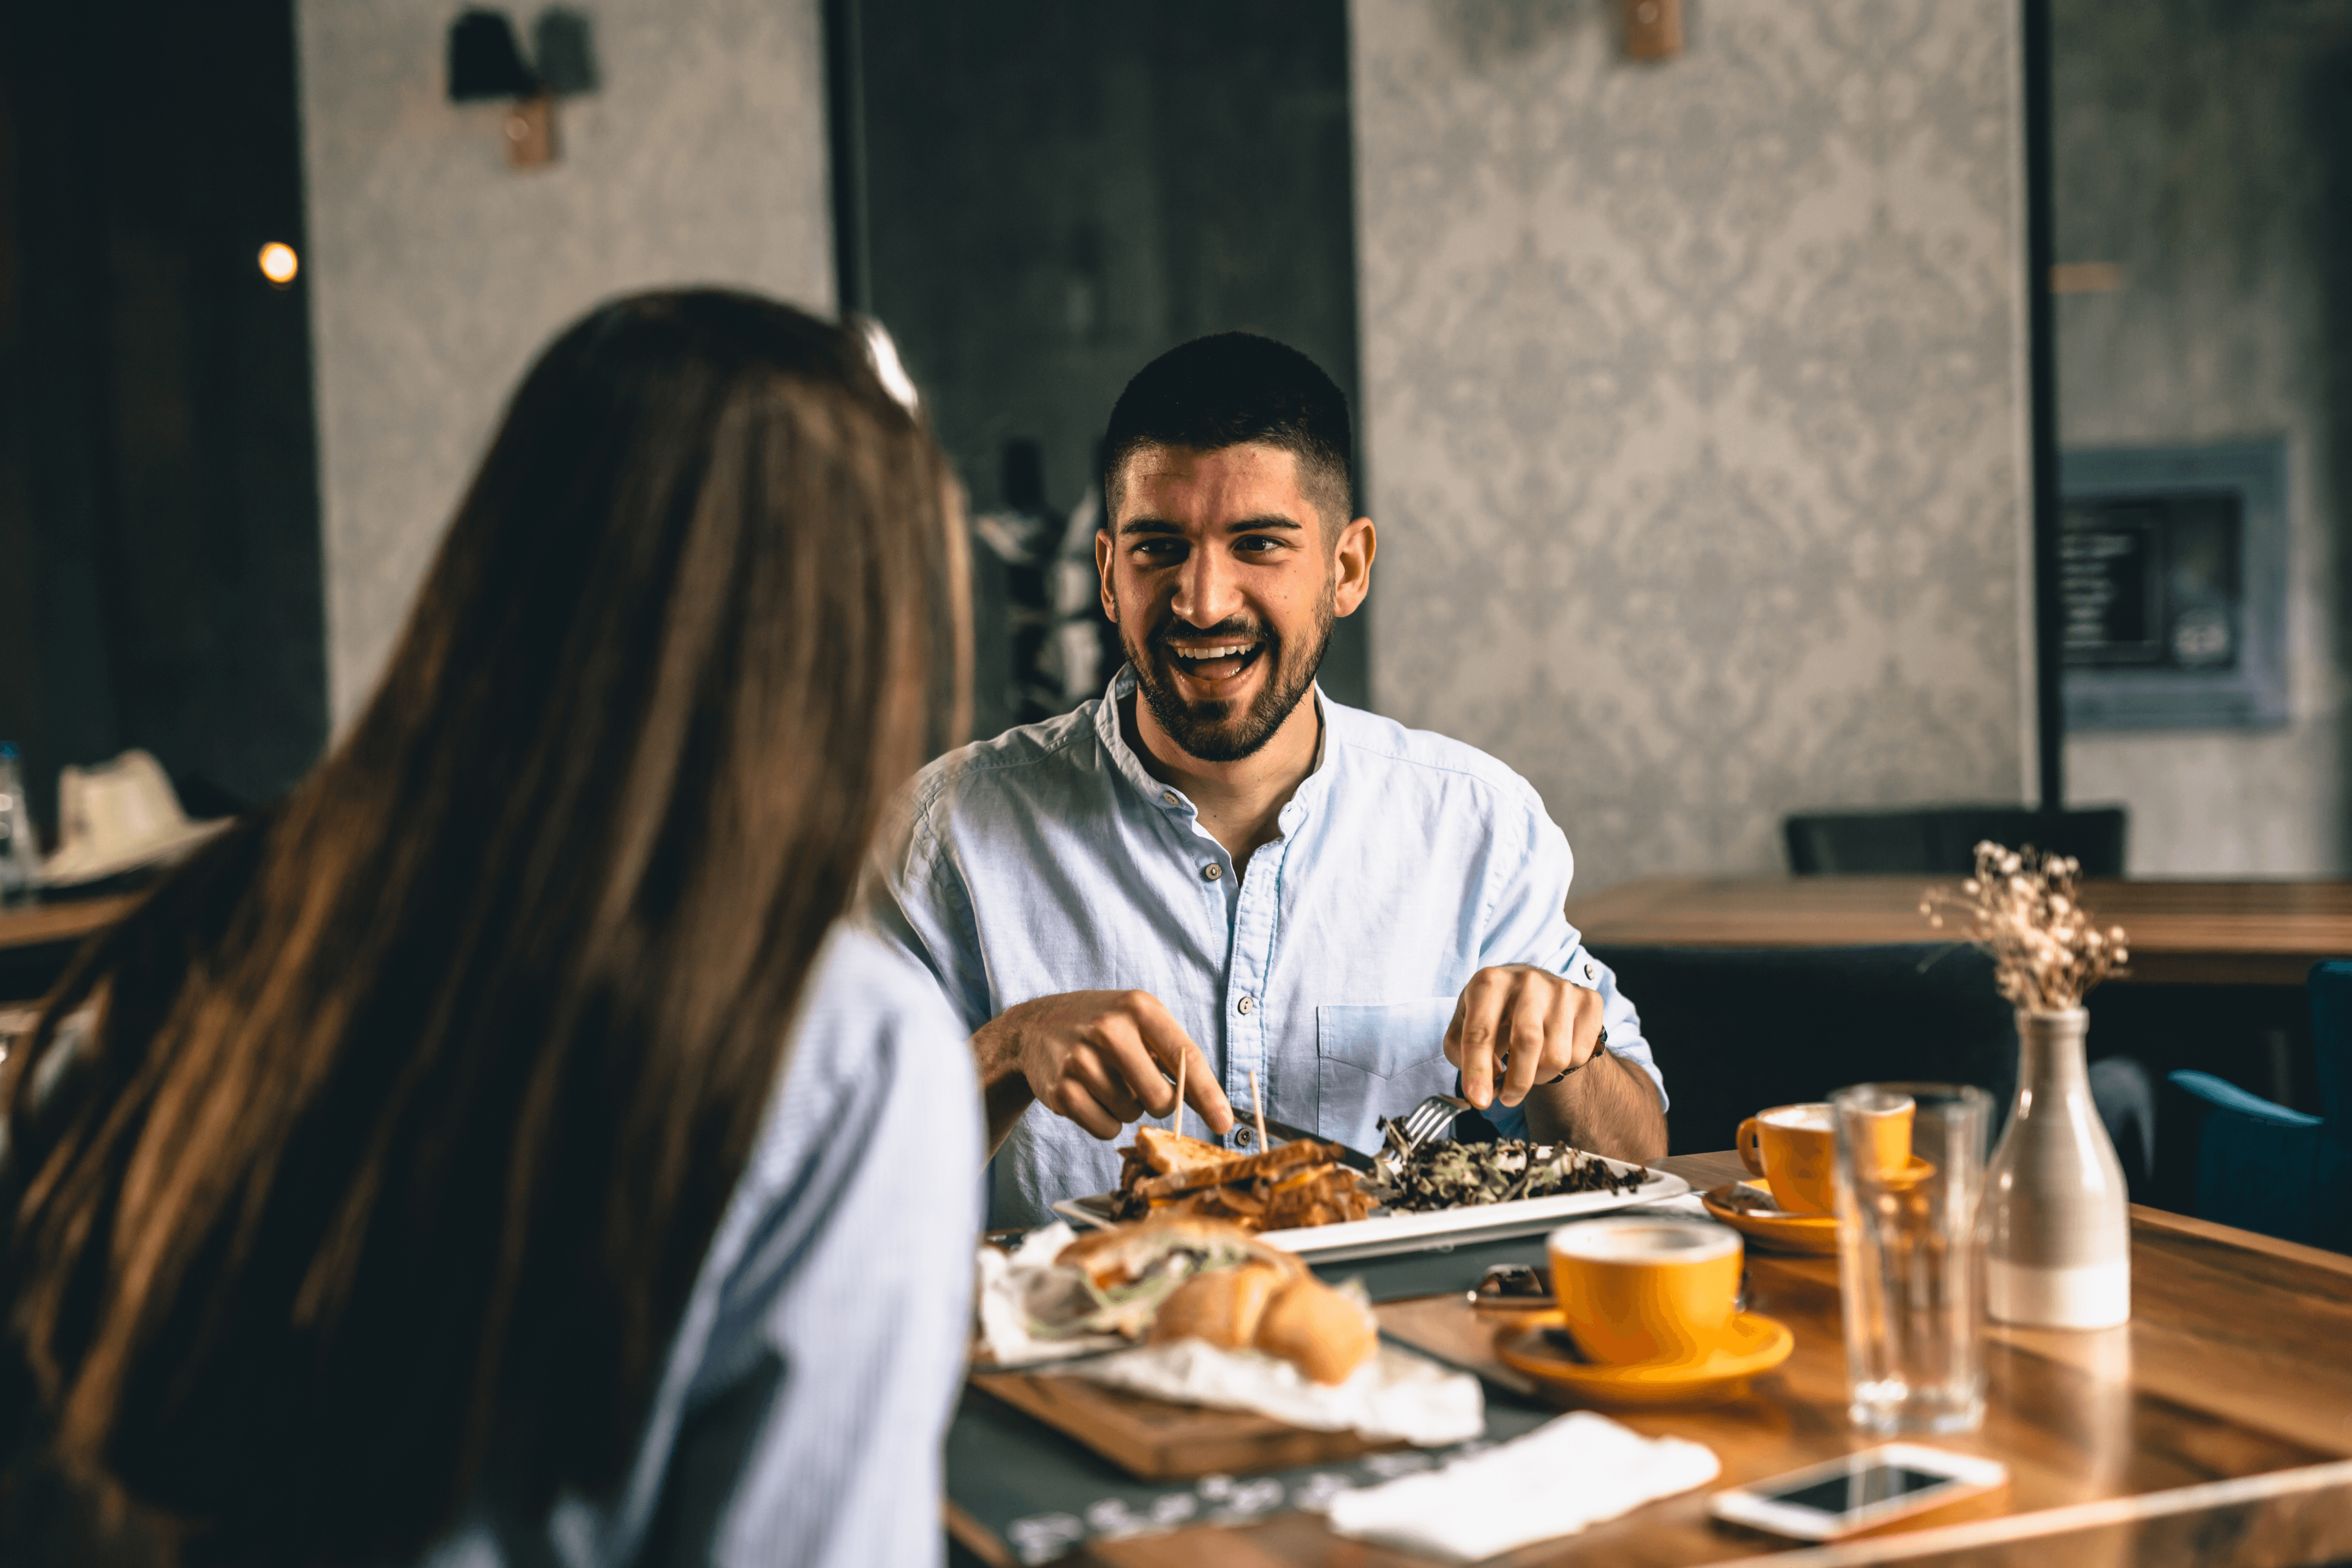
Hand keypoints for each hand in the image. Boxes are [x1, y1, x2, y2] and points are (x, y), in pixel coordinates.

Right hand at [974, 990, 1234, 1140]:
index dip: (1209, 1095)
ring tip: (1107, 1081)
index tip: (1224, 1123)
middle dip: (1159, 1103)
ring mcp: (1081, 1060)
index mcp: (1139, 1008)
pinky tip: (1090, 1095)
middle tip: (1142, 1087)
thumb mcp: (1139, 1023)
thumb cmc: (1102, 1027)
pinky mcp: (1061, 1090)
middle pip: (1160, 1099)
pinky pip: (1105, 1129)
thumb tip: (1215, 1107)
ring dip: (1127, 1108)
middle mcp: (1109, 1030)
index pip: (1185, 1057)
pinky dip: (1105, 1121)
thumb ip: (1175, 1059)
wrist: (1035, 1027)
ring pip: (1131, 1115)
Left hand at [1444, 965, 1605, 1110]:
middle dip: (1516, 1082)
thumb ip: (1462, 1053)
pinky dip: (1563, 1068)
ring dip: (1539, 1076)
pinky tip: (1550, 1053)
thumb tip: (1491, 1078)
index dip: (1478, 1070)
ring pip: (1556, 1056)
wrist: (1533, 990)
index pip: (1481, 1032)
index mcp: (1489, 982)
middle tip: (1507, 1098)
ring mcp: (1562, 989)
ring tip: (1528, 1067)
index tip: (1479, 1100)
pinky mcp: (1589, 1002)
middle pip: (1527, 1042)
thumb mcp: (1463, 1025)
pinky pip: (1579, 1054)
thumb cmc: (1494, 1013)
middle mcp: (1528, 980)